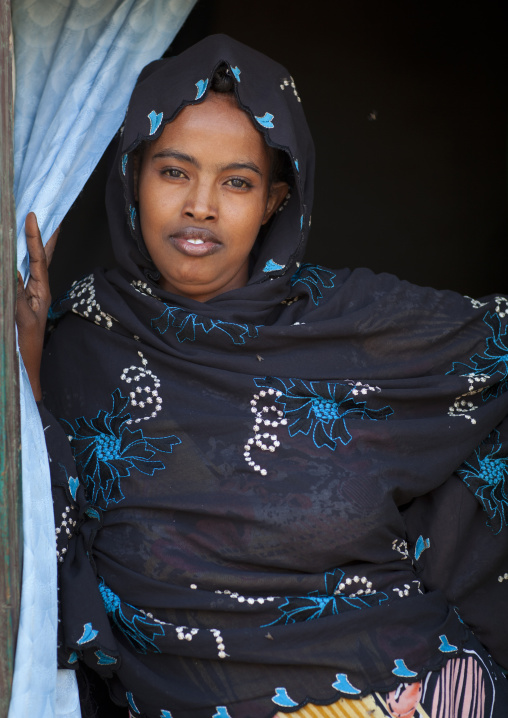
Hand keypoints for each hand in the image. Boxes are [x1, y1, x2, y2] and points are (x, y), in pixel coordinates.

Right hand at [16, 212, 59, 400]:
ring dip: (31, 244)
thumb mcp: (20, 317)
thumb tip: (10, 273)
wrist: (27, 364)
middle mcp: (36, 287)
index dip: (35, 237)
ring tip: (33, 223)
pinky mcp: (19, 297)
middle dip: (41, 234)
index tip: (31, 217)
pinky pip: (18, 274)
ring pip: (28, 262)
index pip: (38, 258)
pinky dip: (21, 259)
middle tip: (42, 212)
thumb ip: (14, 295)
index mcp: (40, 289)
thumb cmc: (26, 343)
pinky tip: (17, 250)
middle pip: (39, 255)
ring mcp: (28, 291)